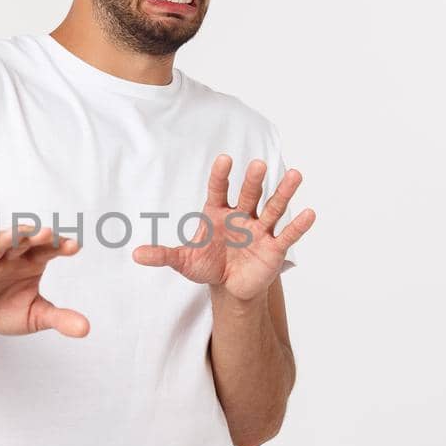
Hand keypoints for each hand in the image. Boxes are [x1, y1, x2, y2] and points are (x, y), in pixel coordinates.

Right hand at [0, 225, 90, 337]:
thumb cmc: (1, 307)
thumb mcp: (34, 316)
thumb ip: (59, 318)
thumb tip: (86, 329)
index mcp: (28, 262)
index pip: (46, 249)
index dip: (58, 246)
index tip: (74, 247)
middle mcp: (6, 257)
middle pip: (21, 242)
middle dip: (33, 236)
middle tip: (48, 233)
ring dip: (3, 239)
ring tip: (16, 235)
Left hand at [132, 154, 314, 301]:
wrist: (229, 286)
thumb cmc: (207, 264)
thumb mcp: (184, 261)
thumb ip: (163, 255)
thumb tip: (136, 255)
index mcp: (218, 212)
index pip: (218, 189)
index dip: (221, 175)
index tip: (224, 159)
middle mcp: (242, 216)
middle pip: (249, 194)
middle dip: (253, 181)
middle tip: (258, 164)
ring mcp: (260, 230)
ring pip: (273, 208)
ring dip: (284, 193)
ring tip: (295, 174)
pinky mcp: (274, 248)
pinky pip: (288, 234)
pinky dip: (298, 225)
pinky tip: (310, 212)